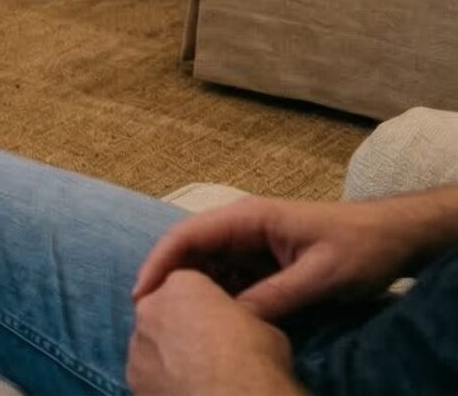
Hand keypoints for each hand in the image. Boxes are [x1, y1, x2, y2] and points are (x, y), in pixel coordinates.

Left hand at [127, 270, 299, 395]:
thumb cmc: (254, 361)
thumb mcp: (265, 329)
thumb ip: (241, 318)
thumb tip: (238, 327)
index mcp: (182, 286)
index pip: (190, 285)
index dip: (209, 304)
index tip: (224, 322)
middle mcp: (150, 309)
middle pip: (165, 312)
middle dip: (183, 326)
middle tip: (212, 350)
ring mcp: (136, 346)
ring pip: (153, 344)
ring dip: (170, 354)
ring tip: (201, 375)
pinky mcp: (132, 379)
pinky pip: (148, 374)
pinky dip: (163, 381)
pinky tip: (188, 391)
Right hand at [134, 191, 457, 320]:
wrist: (395, 237)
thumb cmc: (360, 247)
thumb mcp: (320, 276)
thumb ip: (274, 296)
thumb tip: (229, 319)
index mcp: (249, 218)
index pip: (188, 235)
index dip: (159, 264)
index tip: (142, 295)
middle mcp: (243, 225)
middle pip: (189, 249)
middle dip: (169, 279)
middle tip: (153, 315)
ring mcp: (252, 241)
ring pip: (207, 265)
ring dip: (193, 289)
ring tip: (179, 320)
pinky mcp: (263, 258)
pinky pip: (229, 276)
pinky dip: (218, 295)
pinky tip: (216, 318)